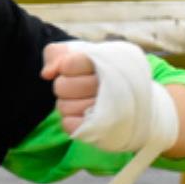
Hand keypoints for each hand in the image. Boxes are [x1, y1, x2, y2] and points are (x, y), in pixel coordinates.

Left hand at [40, 40, 178, 153]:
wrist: (138, 103)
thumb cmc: (104, 73)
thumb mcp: (83, 53)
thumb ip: (59, 54)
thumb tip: (46, 73)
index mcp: (106, 62)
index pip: (68, 64)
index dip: (66, 67)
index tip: (75, 68)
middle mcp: (108, 85)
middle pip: (61, 86)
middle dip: (64, 86)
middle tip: (78, 86)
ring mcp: (106, 110)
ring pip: (63, 107)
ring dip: (67, 104)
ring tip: (82, 101)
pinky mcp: (100, 130)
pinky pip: (68, 125)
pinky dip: (70, 121)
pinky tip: (83, 115)